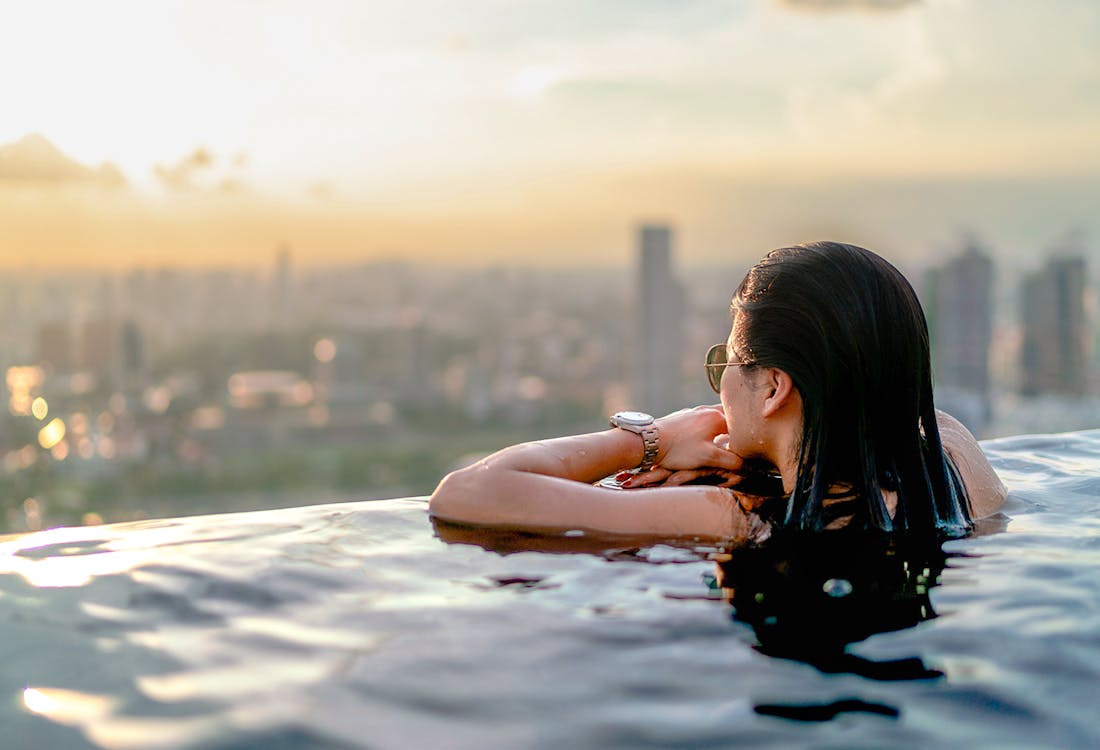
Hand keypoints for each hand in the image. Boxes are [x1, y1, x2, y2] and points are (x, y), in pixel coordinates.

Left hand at [623, 406, 744, 486]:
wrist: (649, 441)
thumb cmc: (678, 449)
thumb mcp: (708, 458)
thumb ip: (732, 461)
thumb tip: (750, 466)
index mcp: (716, 417)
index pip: (742, 423)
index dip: (749, 434)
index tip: (756, 443)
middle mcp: (706, 410)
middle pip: (730, 415)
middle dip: (738, 425)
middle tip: (747, 435)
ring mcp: (693, 412)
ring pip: (716, 415)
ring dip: (723, 423)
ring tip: (729, 435)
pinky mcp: (682, 417)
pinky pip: (703, 418)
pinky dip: (710, 424)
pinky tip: (707, 434)